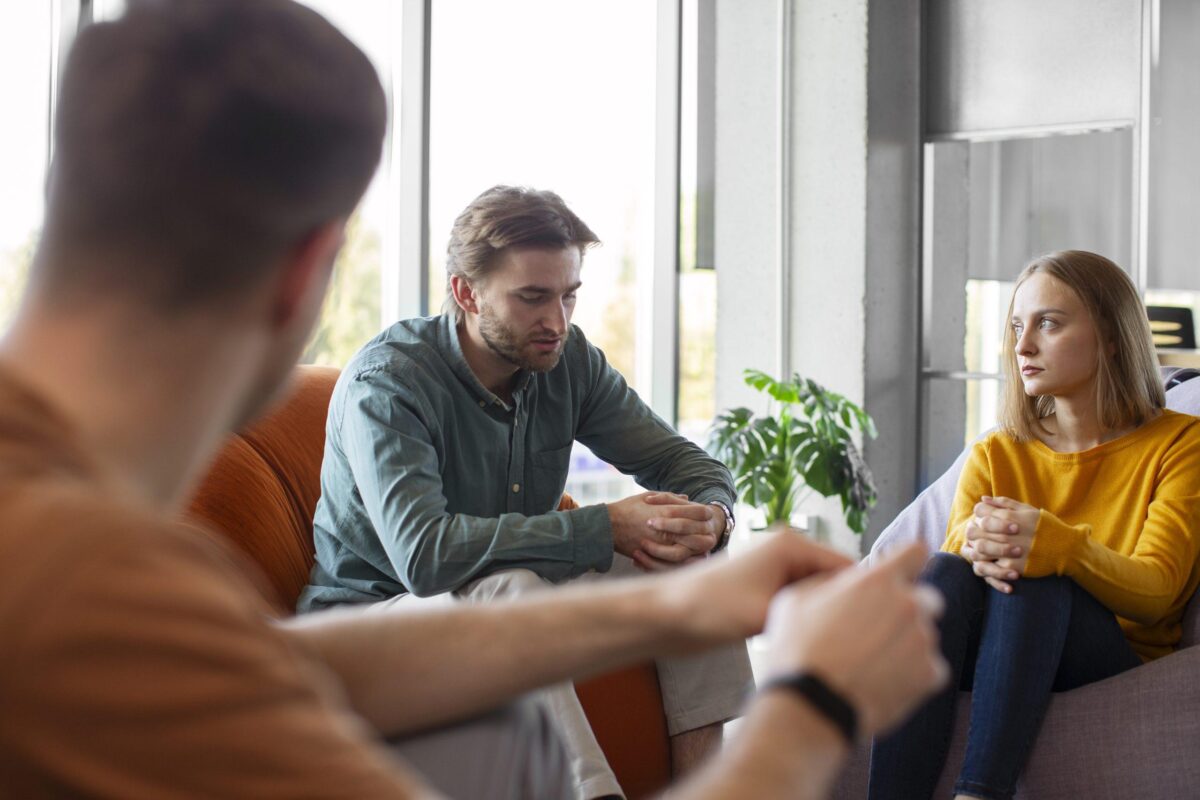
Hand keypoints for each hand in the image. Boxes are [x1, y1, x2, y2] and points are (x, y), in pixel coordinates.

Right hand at [606, 492, 720, 570]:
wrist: (608, 526)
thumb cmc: (627, 508)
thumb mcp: (648, 496)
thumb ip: (671, 498)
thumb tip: (688, 498)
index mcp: (668, 511)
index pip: (700, 512)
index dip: (706, 513)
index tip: (706, 514)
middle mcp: (669, 528)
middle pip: (701, 532)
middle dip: (707, 532)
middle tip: (709, 532)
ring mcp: (663, 544)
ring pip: (693, 549)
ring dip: (700, 548)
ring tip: (702, 547)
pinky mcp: (656, 556)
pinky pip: (679, 562)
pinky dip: (688, 561)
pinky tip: (691, 558)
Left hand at [653, 526, 855, 645]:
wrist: (667, 616)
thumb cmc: (711, 609)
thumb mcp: (770, 612)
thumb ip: (815, 607)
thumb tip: (852, 608)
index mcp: (792, 544)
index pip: (847, 567)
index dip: (861, 596)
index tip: (872, 626)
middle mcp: (787, 551)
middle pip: (834, 580)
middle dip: (841, 607)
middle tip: (850, 640)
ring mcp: (776, 570)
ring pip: (817, 594)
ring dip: (821, 615)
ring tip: (826, 643)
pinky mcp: (766, 589)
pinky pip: (799, 603)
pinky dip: (805, 619)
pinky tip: (805, 641)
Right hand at [760, 543, 948, 737]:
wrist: (809, 706)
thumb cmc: (796, 650)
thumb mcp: (795, 599)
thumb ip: (829, 582)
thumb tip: (843, 582)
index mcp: (877, 580)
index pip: (915, 552)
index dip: (907, 562)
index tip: (900, 574)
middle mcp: (908, 605)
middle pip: (926, 599)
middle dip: (909, 610)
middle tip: (877, 631)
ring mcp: (923, 641)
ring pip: (924, 635)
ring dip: (907, 644)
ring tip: (872, 664)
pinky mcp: (930, 675)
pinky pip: (930, 668)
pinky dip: (912, 674)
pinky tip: (882, 682)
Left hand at [965, 496, 1038, 593]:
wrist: (1067, 550)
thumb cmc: (1047, 527)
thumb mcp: (1028, 510)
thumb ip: (1004, 503)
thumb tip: (983, 499)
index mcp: (1009, 517)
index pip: (979, 512)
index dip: (978, 515)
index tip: (983, 519)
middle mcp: (1006, 534)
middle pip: (974, 531)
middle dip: (974, 532)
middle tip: (980, 536)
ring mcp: (1008, 551)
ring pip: (977, 550)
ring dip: (976, 550)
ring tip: (983, 550)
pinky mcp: (1012, 567)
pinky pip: (990, 567)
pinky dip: (987, 564)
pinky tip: (992, 561)